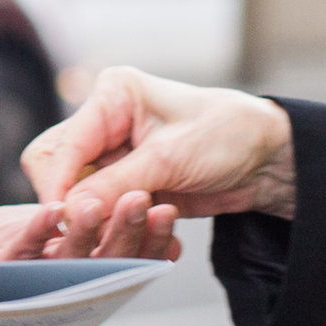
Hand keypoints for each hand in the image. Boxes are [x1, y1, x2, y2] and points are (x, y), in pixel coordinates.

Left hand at [0, 196, 179, 264]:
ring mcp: (31, 281)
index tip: (169, 212)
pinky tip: (53, 209)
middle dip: (125, 233)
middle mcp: (65, 282)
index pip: (128, 259)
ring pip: (65, 259)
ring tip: (102, 202)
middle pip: (102, 263)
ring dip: (85, 232)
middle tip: (144, 202)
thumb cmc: (21, 236)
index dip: (150, 241)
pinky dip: (36, 231)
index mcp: (89, 270)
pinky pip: (19, 253)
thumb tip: (166, 214)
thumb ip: (110, 220)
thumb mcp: (71, 221)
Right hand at [21, 68, 297, 241]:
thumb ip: (115, 184)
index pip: (61, 145)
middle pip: (56, 169)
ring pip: (75, 194)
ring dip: (96, 217)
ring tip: (126, 228)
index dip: (58, 185)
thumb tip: (68, 211)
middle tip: (91, 230)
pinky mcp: (124, 182)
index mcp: (112, 95)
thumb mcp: (171, 158)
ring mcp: (112, 154)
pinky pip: (100, 208)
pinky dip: (113, 224)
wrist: (268, 159)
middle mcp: (104, 122)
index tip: (62, 219)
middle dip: (71, 202)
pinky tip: (137, 229)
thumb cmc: (228, 135)